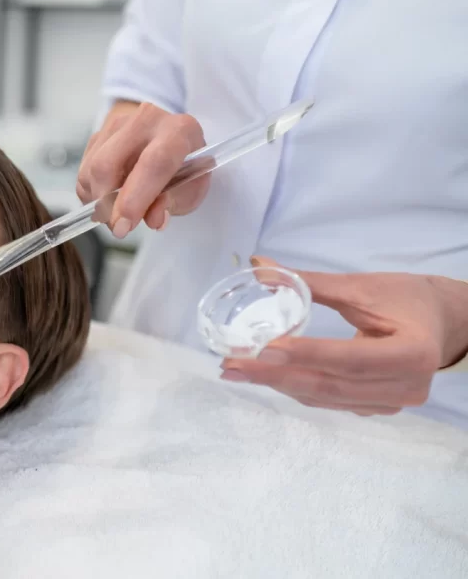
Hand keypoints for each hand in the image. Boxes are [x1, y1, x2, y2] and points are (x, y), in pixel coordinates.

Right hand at [77, 101, 206, 237]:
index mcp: (179, 131)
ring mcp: (118, 124)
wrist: (167, 140)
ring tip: (116, 210)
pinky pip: (84, 172)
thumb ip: (170, 204)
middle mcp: (147, 120)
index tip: (123, 227)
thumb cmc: (182, 168)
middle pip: (108, 164)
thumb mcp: (189, 190)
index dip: (135, 199)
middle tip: (117, 227)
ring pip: (91, 170)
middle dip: (106, 204)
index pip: (153, 162)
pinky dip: (91, 193)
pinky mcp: (99, 133)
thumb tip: (153, 220)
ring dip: (97, 200)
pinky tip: (108, 197)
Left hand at [221, 257, 467, 415]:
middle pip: (331, 384)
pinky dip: (296, 388)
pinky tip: (266, 376)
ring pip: (325, 397)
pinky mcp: (377, 408)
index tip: (262, 349)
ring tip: (238, 371)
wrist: (442, 323)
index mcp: (412, 352)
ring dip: (278, 384)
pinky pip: (330, 401)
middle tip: (231, 365)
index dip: (306, 355)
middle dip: (275, 376)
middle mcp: (406, 387)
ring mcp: (392, 403)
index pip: (350, 358)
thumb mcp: (361, 286)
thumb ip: (309, 281)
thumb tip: (257, 264)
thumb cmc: (405, 298)